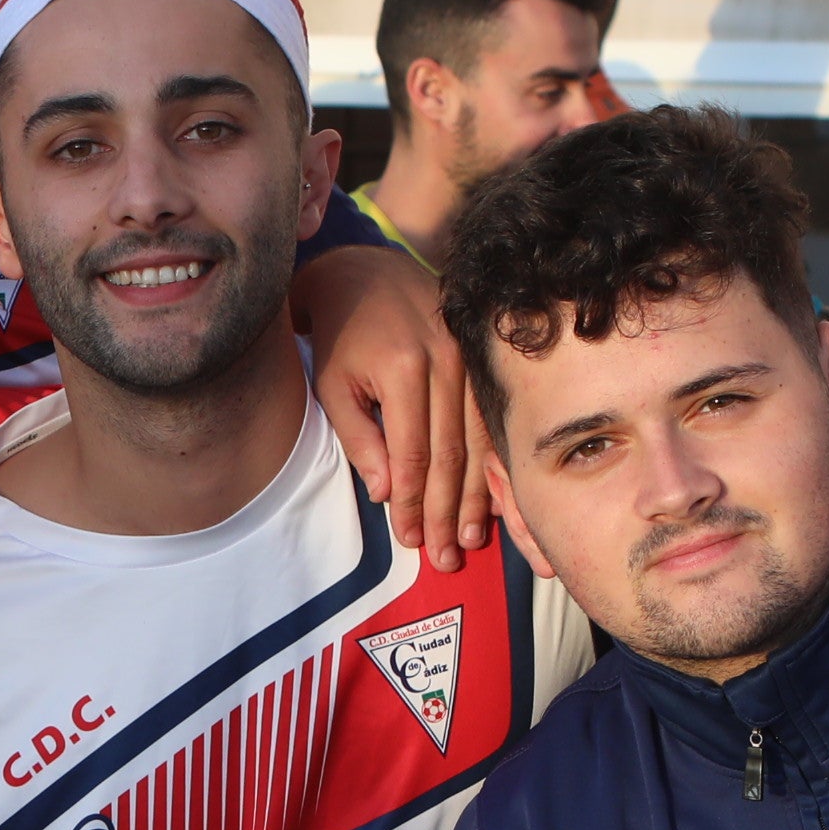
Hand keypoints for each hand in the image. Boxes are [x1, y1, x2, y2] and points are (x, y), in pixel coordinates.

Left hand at [308, 248, 480, 571]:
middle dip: (447, 512)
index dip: (412, 502)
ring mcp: (471, 356)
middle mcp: (446, 360)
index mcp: (404, 368)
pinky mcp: (483, 358)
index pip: (413, 452)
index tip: (410, 540)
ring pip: (480, 441)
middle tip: (448, 558)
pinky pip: (492, 419)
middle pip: (452, 453)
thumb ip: (359, 438)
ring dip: (477, 497)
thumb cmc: (339, 336)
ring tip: (471, 541)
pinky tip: (495, 498)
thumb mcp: (333, 386)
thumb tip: (386, 493)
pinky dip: (493, 463)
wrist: (365, 271)